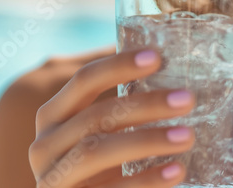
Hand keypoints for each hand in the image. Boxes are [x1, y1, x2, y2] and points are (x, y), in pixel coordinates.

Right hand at [29, 48, 195, 186]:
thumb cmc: (92, 171)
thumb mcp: (94, 137)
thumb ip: (117, 111)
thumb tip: (166, 71)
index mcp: (52, 117)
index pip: (83, 81)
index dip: (118, 66)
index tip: (157, 57)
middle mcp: (44, 145)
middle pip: (96, 116)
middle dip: (145, 105)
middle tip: (187, 99)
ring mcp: (52, 179)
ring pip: (96, 151)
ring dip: (147, 141)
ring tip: (188, 136)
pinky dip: (146, 180)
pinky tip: (177, 170)